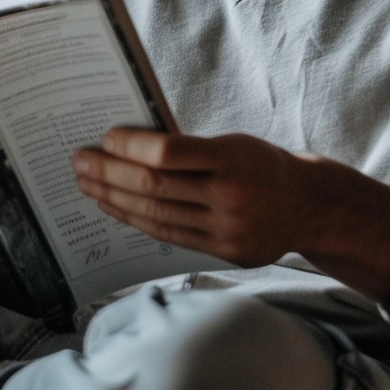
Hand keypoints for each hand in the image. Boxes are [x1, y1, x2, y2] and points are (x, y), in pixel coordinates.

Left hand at [73, 129, 389, 305]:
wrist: (310, 207)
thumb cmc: (261, 163)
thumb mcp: (234, 143)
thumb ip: (189, 148)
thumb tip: (128, 144)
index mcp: (234, 158)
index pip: (170, 153)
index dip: (131, 147)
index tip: (104, 138)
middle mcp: (232, 196)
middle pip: (155, 187)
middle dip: (110, 174)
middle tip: (79, 162)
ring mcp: (228, 229)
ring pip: (157, 215)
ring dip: (114, 199)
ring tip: (87, 185)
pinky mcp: (225, 252)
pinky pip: (169, 235)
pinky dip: (136, 220)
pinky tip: (113, 207)